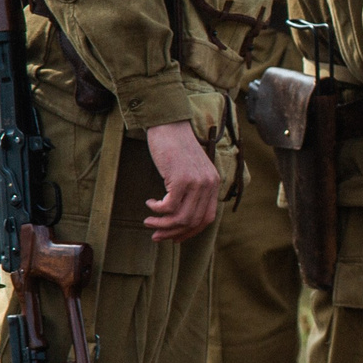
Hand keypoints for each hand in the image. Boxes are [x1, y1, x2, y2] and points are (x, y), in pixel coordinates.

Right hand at [143, 119, 221, 241]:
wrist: (169, 125)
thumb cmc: (175, 147)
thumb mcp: (190, 170)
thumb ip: (192, 190)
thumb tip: (179, 218)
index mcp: (213, 184)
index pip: (207, 219)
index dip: (190, 232)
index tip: (174, 238)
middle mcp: (209, 184)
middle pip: (193, 221)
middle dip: (172, 233)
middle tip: (155, 236)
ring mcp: (196, 182)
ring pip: (181, 217)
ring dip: (162, 225)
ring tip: (149, 221)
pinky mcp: (181, 178)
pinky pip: (169, 206)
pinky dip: (157, 209)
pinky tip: (150, 202)